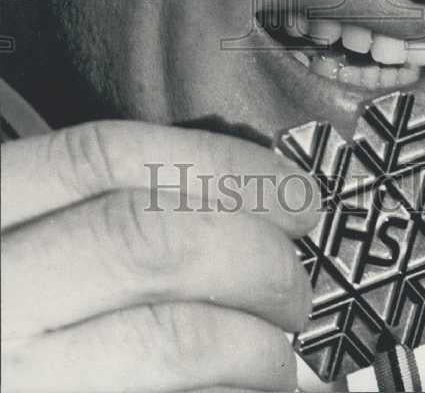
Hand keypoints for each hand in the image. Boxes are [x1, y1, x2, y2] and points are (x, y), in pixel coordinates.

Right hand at [1, 121, 318, 391]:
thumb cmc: (15, 320)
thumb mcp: (24, 246)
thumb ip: (92, 213)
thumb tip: (235, 204)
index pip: (104, 158)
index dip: (218, 163)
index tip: (289, 187)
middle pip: (154, 240)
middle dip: (255, 254)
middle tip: (294, 281)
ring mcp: (20, 380)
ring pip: (176, 338)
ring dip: (257, 345)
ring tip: (277, 355)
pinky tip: (245, 392)